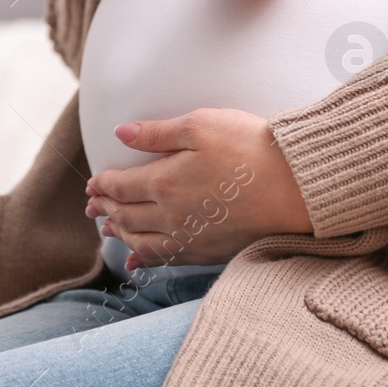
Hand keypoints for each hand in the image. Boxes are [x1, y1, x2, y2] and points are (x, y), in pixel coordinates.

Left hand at [84, 108, 313, 270]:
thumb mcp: (201, 125)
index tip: (92, 183)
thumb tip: (120, 133)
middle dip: (105, 208)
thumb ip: (156, 132)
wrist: (295, 185)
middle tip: (92, 206)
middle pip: (127, 215)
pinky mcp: (209, 251)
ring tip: (108, 228)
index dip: (102, 185)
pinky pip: (166, 261)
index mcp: (164, 182)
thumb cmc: (250, 147)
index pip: (120, 187)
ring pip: (142, 241)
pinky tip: (137, 261)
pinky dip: (145, 260)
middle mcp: (171, 216)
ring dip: (121, 234)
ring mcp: (190, 238)